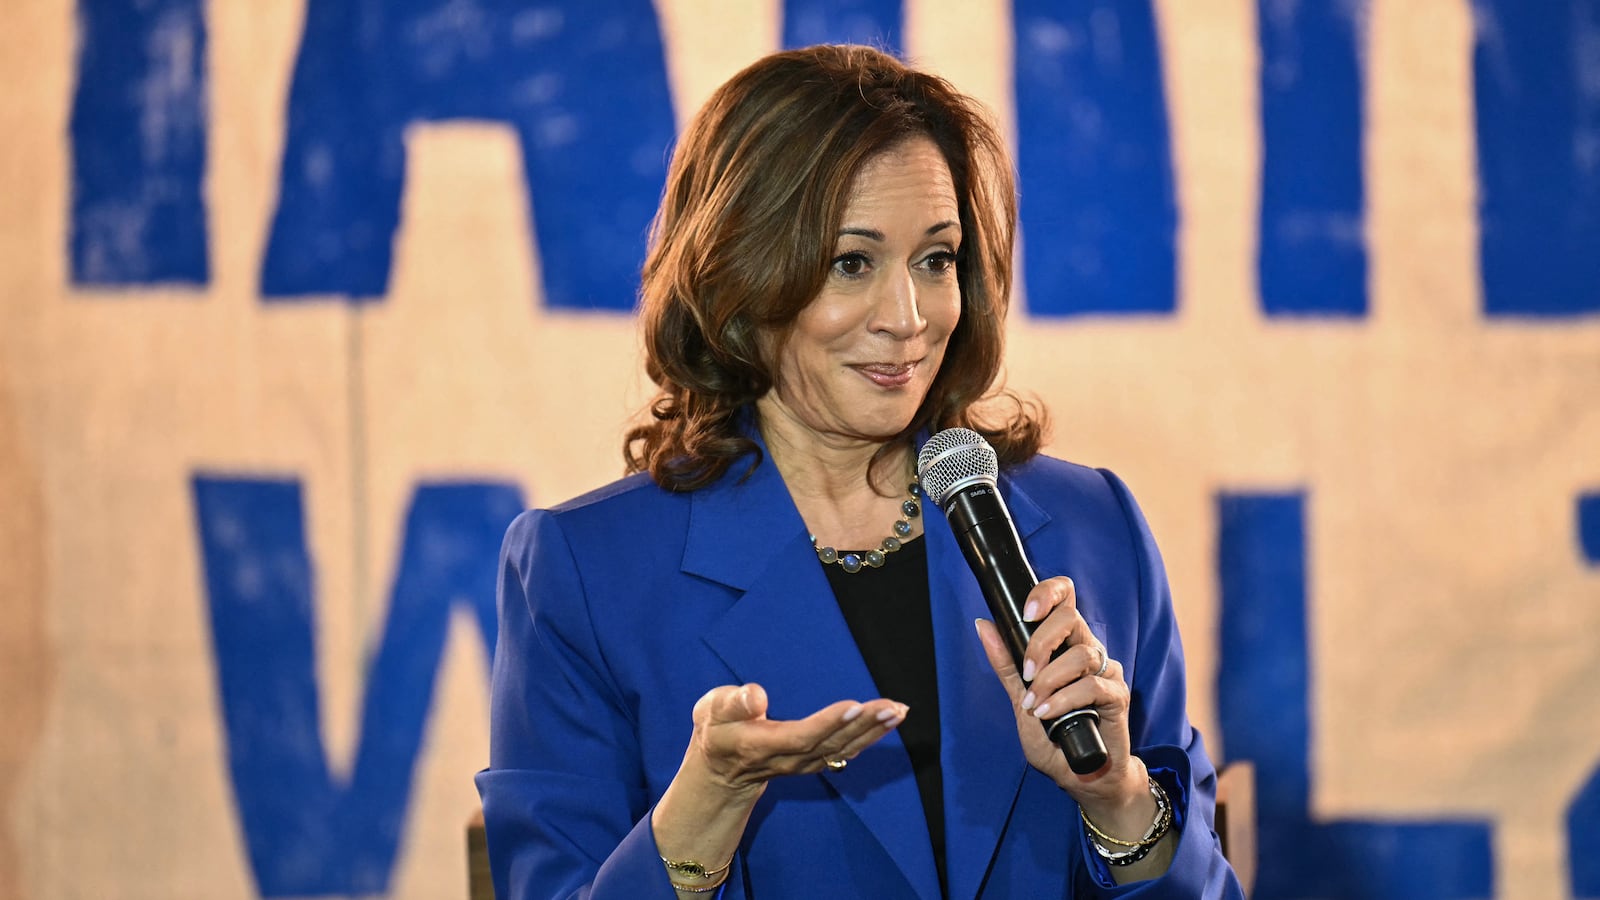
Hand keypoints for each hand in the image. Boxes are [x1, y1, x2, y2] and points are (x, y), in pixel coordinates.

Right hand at [652, 683, 907, 873]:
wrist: (721, 771)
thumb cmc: (717, 730)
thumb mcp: (711, 712)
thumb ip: (732, 703)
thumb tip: (756, 695)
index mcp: (762, 745)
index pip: (800, 736)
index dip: (828, 724)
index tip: (854, 706)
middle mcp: (789, 759)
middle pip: (830, 744)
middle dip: (863, 726)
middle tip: (891, 707)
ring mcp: (805, 763)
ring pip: (843, 748)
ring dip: (874, 731)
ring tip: (898, 711)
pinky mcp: (815, 761)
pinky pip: (847, 750)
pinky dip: (870, 737)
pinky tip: (889, 722)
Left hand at [975, 577, 1148, 815]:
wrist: (1081, 775)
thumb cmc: (1053, 736)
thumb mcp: (1020, 698)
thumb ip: (1006, 664)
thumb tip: (983, 625)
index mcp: (1065, 644)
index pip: (1065, 598)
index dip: (1048, 593)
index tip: (1026, 612)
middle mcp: (1088, 651)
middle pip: (1071, 617)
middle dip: (1041, 642)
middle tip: (1027, 673)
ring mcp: (1106, 672)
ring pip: (1081, 654)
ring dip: (1049, 680)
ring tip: (1034, 705)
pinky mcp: (1118, 696)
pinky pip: (1092, 686)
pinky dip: (1064, 700)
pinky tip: (1048, 714)